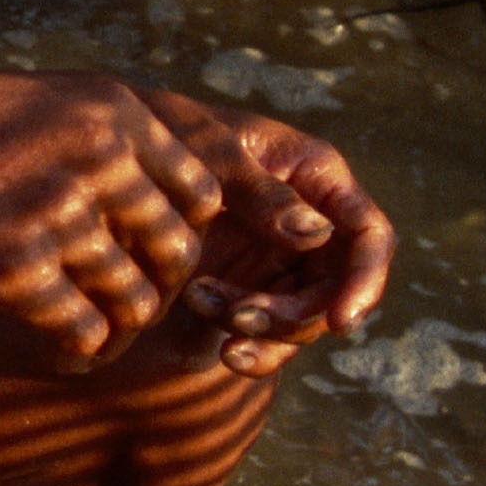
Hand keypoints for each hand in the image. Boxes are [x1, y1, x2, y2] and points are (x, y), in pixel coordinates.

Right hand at [0, 67, 231, 361]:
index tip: (150, 258)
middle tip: (124, 311)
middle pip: (179, 254)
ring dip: (118, 334)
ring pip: (136, 303)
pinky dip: (77, 354)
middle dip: (157, 293)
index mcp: (115, 114)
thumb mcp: (43, 104)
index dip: (183, 236)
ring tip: (93, 343)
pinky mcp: (13, 272)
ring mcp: (58, 217)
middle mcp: (101, 161)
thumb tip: (167, 202)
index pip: (203, 194)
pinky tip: (55, 355)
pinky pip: (83, 333)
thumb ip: (108, 142)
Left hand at [139, 86, 392, 377]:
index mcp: (317, 179)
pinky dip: (251, 347)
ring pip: (301, 320)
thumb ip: (264, 194)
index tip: (339, 323)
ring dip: (263, 329)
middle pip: (335, 290)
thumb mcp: (214, 154)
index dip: (365, 281)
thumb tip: (318, 235)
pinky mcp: (249, 292)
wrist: (115, 162)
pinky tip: (221, 349)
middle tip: (239, 317)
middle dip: (293, 314)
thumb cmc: (169, 135)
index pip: (369, 235)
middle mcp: (310, 226)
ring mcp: (280, 263)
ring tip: (202, 303)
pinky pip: (267, 334)